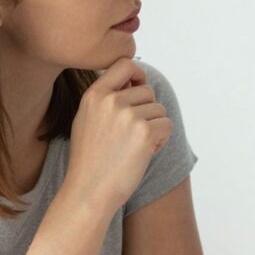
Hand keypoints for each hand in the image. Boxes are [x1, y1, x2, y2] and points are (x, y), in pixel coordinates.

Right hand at [65, 58, 173, 213]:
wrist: (89, 191)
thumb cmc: (90, 159)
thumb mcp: (87, 120)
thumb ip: (107, 98)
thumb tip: (136, 81)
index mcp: (94, 95)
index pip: (125, 64)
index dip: (138, 74)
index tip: (138, 87)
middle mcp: (111, 101)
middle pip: (148, 91)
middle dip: (147, 111)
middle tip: (131, 136)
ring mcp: (128, 115)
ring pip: (159, 110)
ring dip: (154, 128)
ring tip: (134, 147)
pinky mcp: (145, 132)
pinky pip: (167, 125)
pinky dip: (161, 140)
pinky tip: (143, 153)